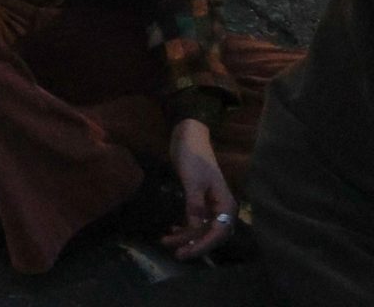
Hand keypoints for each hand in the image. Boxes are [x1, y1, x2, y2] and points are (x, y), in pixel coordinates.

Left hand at [162, 120, 236, 259]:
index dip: (202, 246)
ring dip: (186, 237)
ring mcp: (212, 205)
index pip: (217, 233)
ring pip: (201, 229)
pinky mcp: (201, 201)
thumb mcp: (192, 181)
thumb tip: (194, 229)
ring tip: (165, 241)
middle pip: (210, 235)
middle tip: (174, 253)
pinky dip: (185, 228)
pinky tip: (172, 231)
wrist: (188, 136)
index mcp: (226, 204)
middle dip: (193, 244)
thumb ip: (194, 205)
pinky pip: (196, 221)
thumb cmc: (193, 156)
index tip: (185, 253)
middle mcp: (222, 208)